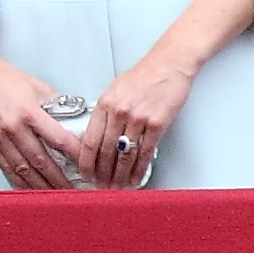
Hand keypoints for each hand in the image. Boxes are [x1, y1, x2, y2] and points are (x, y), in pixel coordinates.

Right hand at [0, 45, 81, 190]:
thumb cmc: (3, 77)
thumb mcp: (36, 86)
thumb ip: (55, 105)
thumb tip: (74, 120)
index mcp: (28, 111)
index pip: (58, 139)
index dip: (74, 155)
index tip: (86, 166)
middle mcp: (12, 126)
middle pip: (40, 161)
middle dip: (59, 179)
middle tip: (72, 191)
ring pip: (22, 170)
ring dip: (40, 186)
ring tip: (54, 194)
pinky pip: (5, 168)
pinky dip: (19, 181)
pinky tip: (29, 189)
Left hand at [82, 49, 195, 188]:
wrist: (169, 65)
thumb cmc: (143, 76)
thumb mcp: (115, 90)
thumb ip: (105, 112)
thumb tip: (97, 137)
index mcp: (105, 102)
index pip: (89, 138)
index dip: (85, 160)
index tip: (84, 173)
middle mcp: (119, 111)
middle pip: (105, 150)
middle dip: (102, 173)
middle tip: (100, 187)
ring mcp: (138, 118)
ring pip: (124, 155)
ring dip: (119, 175)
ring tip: (116, 188)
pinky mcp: (158, 123)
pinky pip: (146, 152)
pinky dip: (139, 169)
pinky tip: (136, 178)